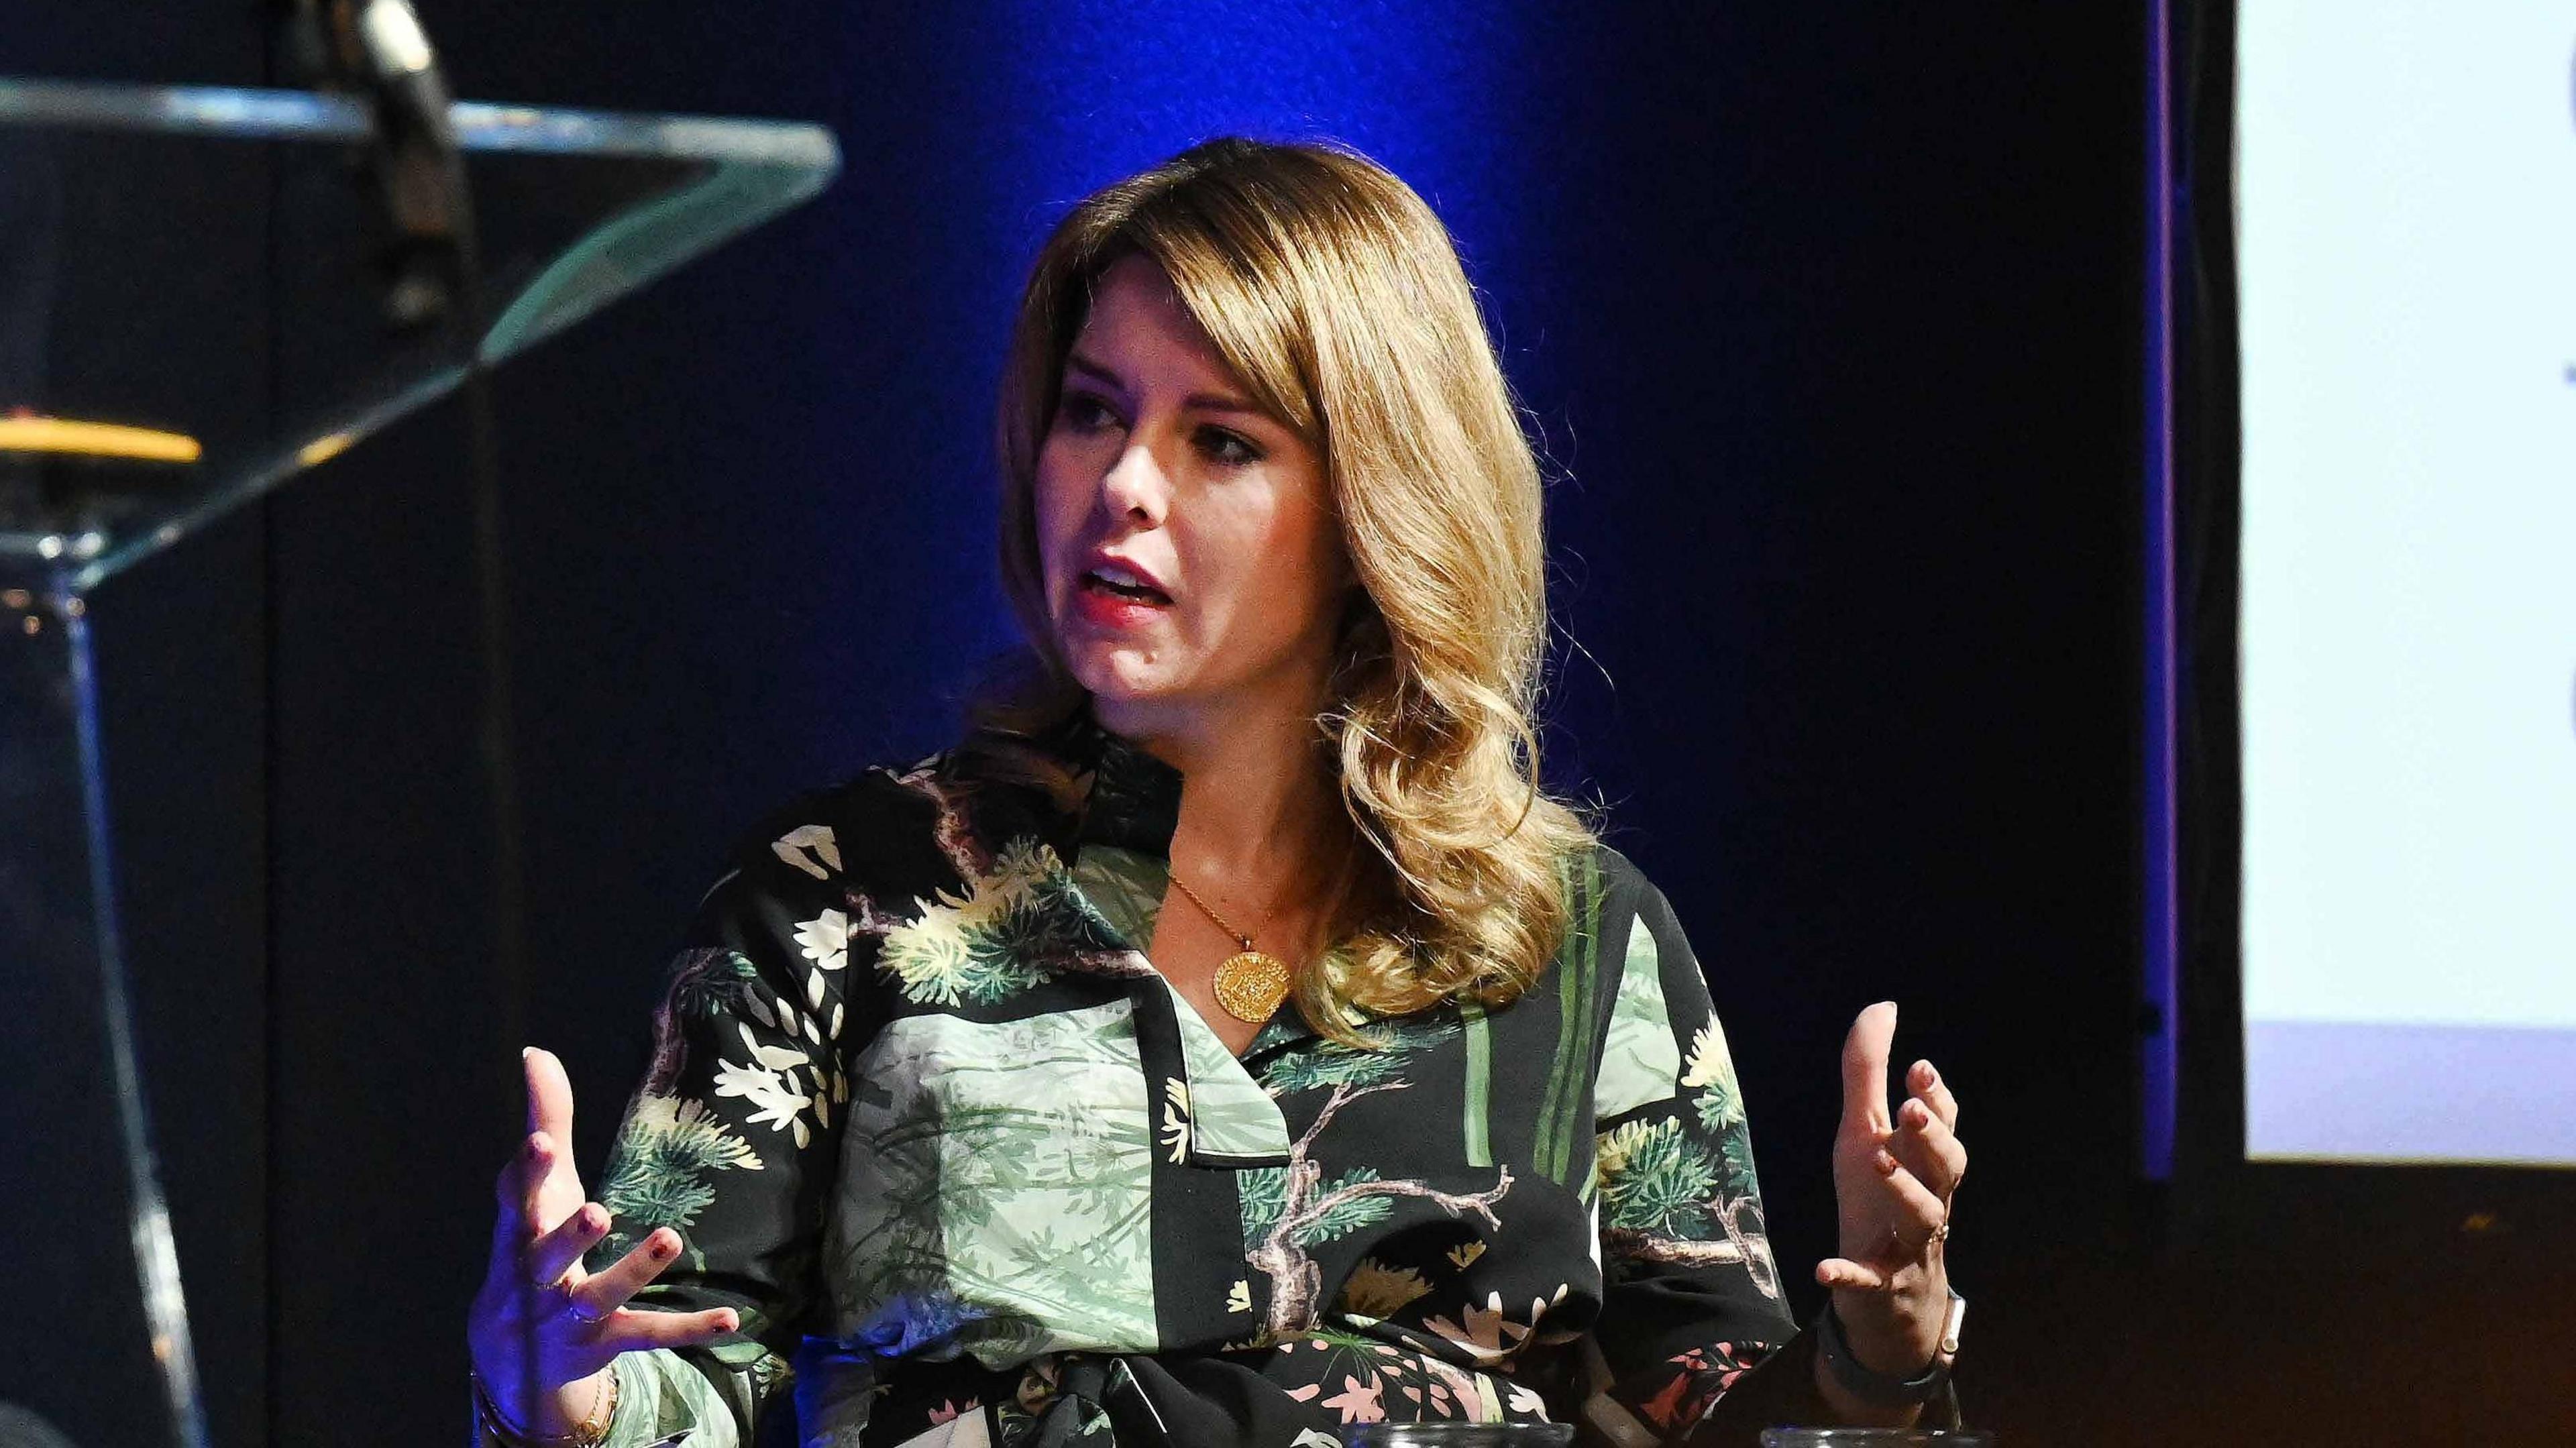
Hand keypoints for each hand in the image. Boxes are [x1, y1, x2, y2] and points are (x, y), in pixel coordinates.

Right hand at [466, 1048, 738, 1436]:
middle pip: (548, 1258)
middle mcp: (539, 1278)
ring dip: (634, 1270)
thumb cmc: (531, 1245)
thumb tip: (536, 1052)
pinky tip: (731, 1318)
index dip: (527, 1174)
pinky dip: (688, 1329)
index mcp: (519, 1233)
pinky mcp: (606, 1340)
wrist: (512, 1356)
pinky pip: (648, 1334)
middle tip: (596, 1211)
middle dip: (569, 1237)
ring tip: (669, 1237)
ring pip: (602, 1296)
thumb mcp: (539, 1189)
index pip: (516, 1202)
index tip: (541, 1143)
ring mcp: (571, 1314)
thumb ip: (545, 1121)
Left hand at [1817, 1002, 1964, 1376]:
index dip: (1936, 1098)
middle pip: (1947, 1167)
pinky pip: (1868, 1279)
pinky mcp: (1879, 1281)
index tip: (1918, 1068)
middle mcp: (1927, 1197)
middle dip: (1933, 1136)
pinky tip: (1823, 1267)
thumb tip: (1883, 1007)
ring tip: (1880, 1160)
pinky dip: (1848, 1274)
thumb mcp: (1863, 1131)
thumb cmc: (1877, 1197)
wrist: (1886, 1291)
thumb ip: (1868, 1071)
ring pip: (1922, 1216)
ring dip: (1903, 1190)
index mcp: (1922, 1160)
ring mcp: (1907, 1242)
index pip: (1943, 1125)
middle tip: (1910, 1110)